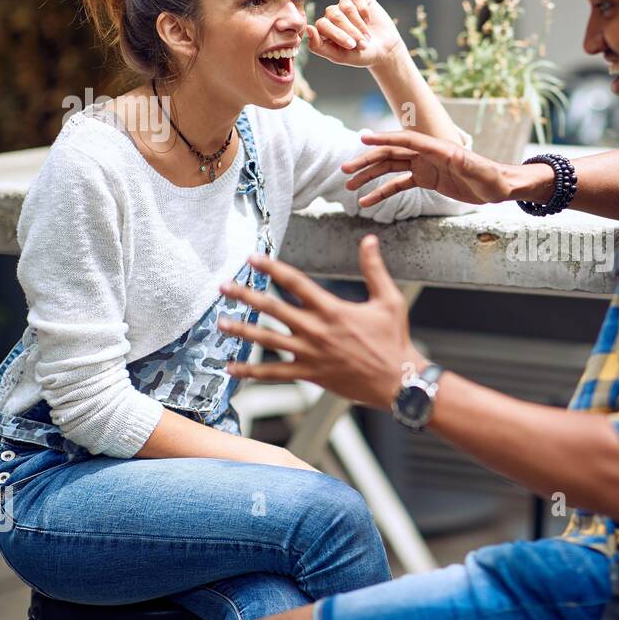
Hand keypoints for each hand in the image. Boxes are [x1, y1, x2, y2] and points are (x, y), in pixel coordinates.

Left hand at [216, 237, 425, 408]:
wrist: (397, 380)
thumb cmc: (394, 339)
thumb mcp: (389, 299)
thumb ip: (374, 269)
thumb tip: (369, 239)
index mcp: (332, 309)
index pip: (295, 282)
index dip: (272, 268)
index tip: (252, 258)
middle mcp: (316, 330)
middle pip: (272, 308)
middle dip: (246, 296)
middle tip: (224, 287)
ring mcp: (310, 354)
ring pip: (267, 340)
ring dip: (242, 331)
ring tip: (221, 323)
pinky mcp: (309, 375)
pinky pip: (274, 373)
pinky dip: (251, 372)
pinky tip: (231, 368)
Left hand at [306, 0, 404, 69]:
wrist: (384, 50)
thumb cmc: (360, 55)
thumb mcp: (339, 56)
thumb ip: (319, 46)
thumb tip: (308, 28)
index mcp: (324, 28)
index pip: (321, 25)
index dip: (337, 35)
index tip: (351, 46)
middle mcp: (332, 14)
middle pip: (334, 15)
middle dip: (350, 31)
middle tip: (362, 44)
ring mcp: (345, 5)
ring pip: (346, 7)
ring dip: (359, 24)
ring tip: (367, 37)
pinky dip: (364, 11)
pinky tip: (369, 21)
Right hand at [340, 130, 516, 208]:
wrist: (499, 187)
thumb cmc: (491, 177)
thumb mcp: (479, 170)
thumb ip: (465, 163)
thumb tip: (451, 155)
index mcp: (437, 148)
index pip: (405, 140)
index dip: (384, 139)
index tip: (363, 140)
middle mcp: (427, 154)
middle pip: (390, 153)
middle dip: (367, 161)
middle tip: (345, 169)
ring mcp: (424, 166)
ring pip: (390, 168)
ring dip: (369, 176)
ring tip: (349, 186)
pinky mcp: (426, 179)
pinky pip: (399, 184)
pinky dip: (383, 192)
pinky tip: (367, 201)